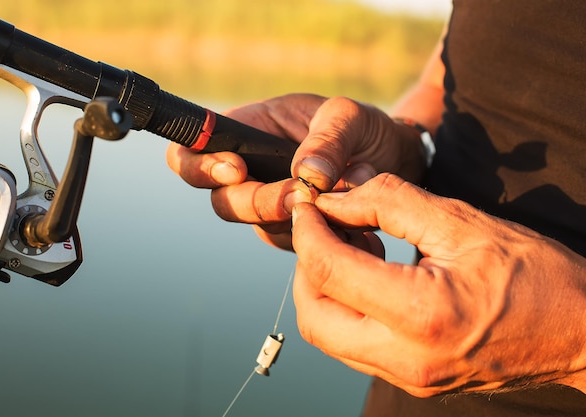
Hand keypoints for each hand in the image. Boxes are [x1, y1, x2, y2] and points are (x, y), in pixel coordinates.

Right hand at [166, 94, 424, 248]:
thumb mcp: (351, 117)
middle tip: (298, 196)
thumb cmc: (363, 129)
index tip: (237, 170)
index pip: (192, 149)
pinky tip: (349, 223)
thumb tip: (306, 175)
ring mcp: (270, 206)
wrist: (393, 160)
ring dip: (294, 221)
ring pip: (260, 227)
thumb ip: (328, 139)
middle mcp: (251, 172)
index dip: (199, 165)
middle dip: (257, 203)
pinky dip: (318, 236)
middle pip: (223, 202)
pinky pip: (293, 242)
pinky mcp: (293, 230)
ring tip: (338, 203)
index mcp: (249, 130)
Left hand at [291, 173, 585, 403]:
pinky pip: (355, 345)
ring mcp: (410, 377)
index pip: (328, 270)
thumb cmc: (534, 271)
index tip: (308, 204)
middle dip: (305, 265)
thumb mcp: (460, 221)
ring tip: (349, 246)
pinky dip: (346, 308)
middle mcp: (407, 357)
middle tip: (322, 227)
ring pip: (329, 335)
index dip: (307, 230)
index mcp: (421, 313)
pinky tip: (368, 274)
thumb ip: (388, 202)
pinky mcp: (414, 380)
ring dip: (323, 288)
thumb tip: (334, 199)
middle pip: (314, 315)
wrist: (581, 330)